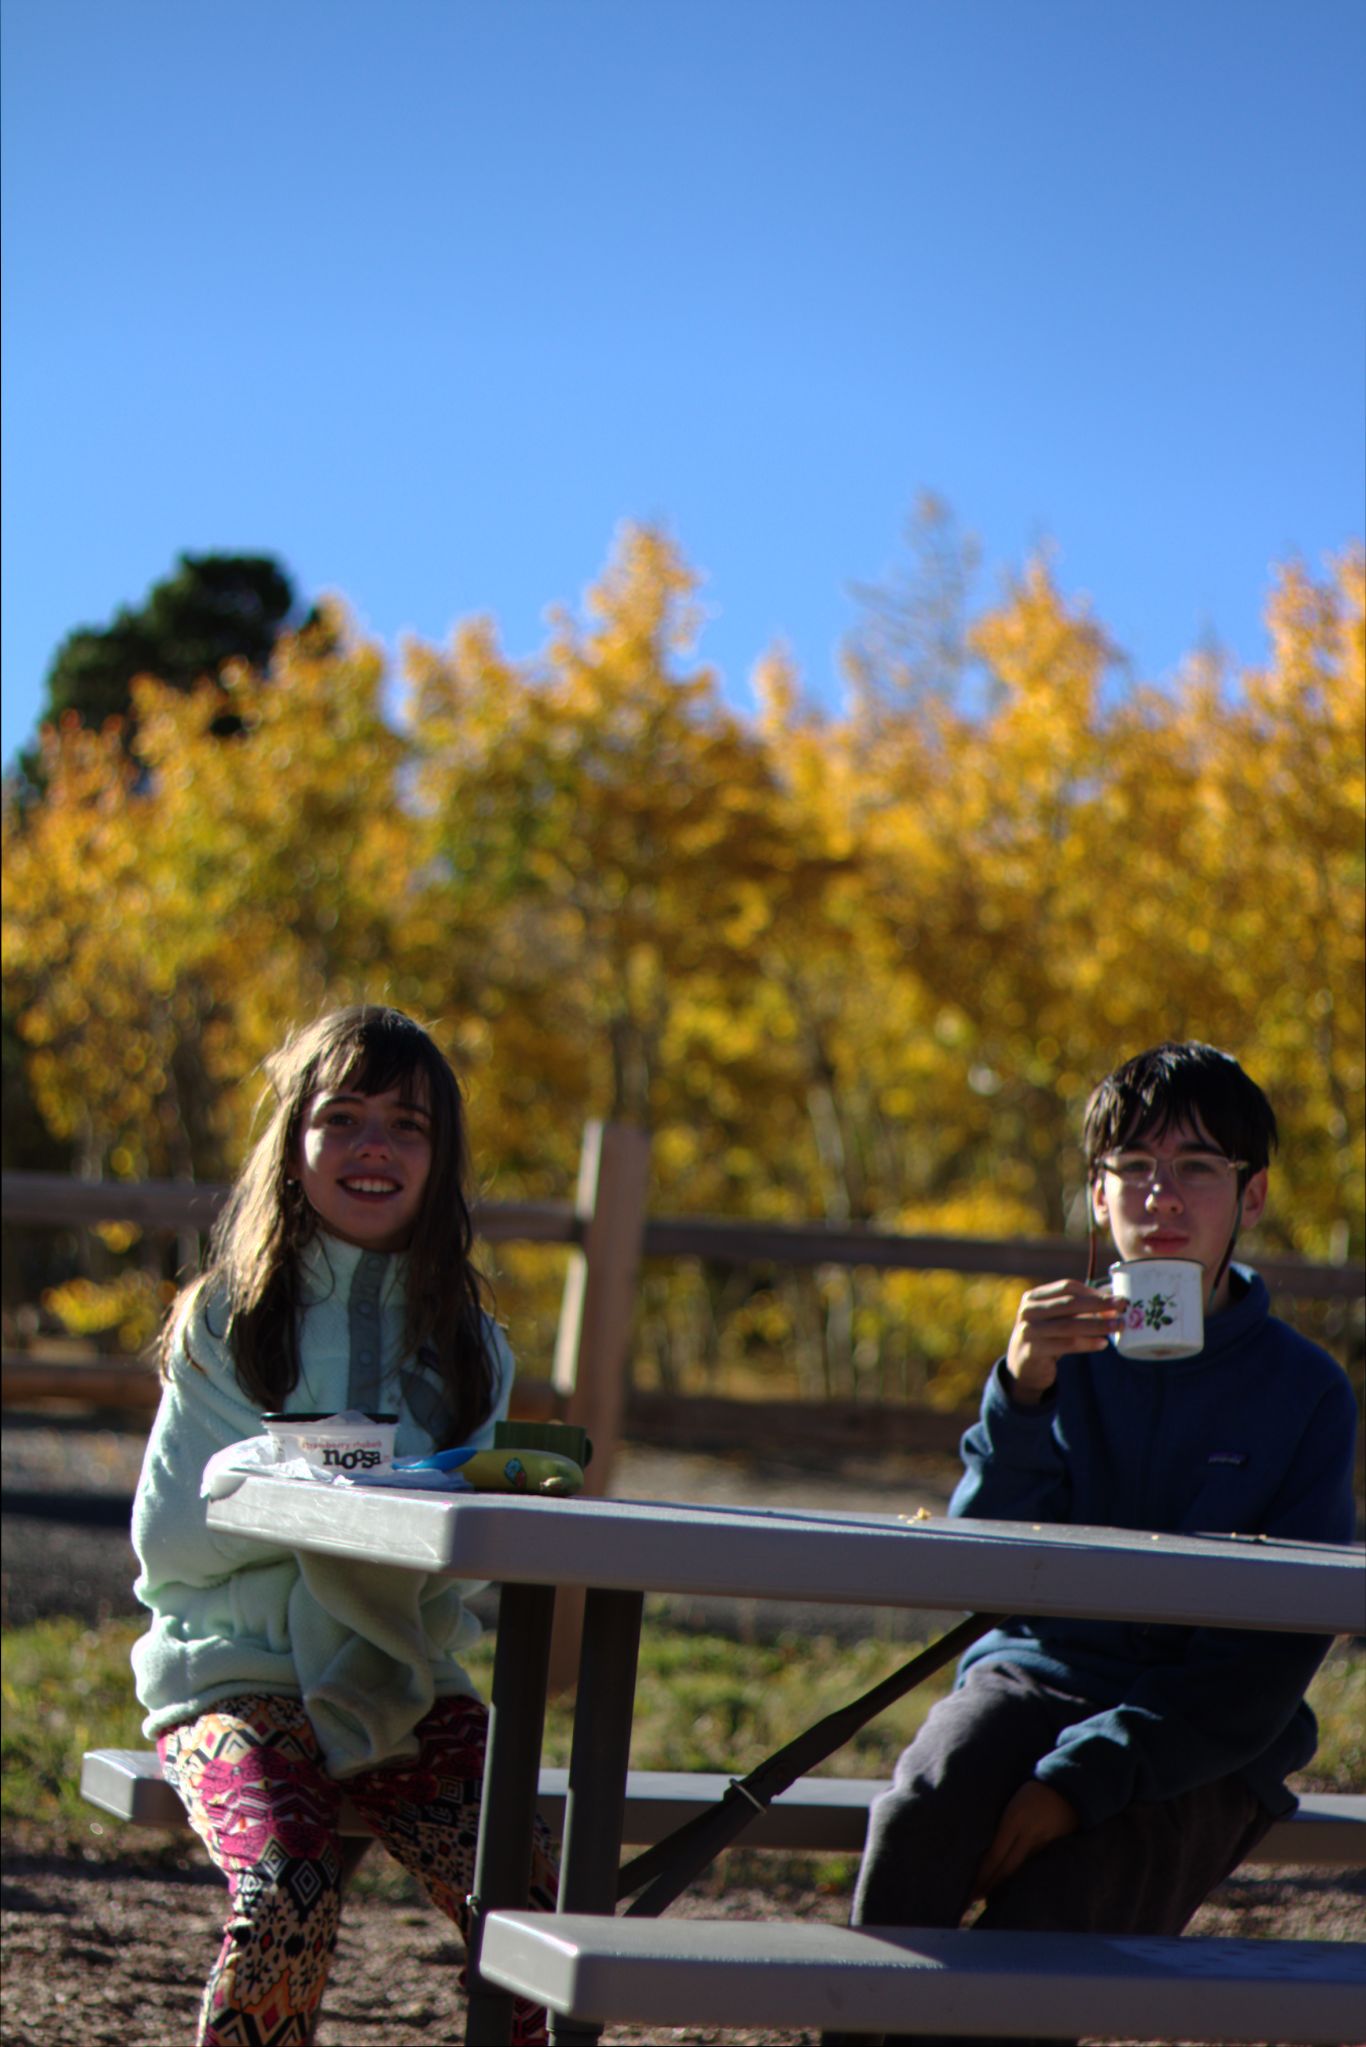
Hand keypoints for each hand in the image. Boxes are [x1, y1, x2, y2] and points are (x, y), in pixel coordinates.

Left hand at [972, 1780, 1078, 1896]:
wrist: (1067, 1787)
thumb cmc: (1031, 1790)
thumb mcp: (1011, 1801)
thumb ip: (1000, 1822)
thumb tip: (981, 1843)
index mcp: (1013, 1820)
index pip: (994, 1856)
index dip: (982, 1875)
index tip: (970, 1888)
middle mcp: (1027, 1835)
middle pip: (1006, 1868)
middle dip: (989, 1885)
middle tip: (973, 1899)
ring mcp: (1041, 1843)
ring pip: (1018, 1869)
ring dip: (1002, 1883)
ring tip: (986, 1896)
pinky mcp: (1051, 1847)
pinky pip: (1031, 1865)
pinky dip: (1018, 1876)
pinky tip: (1009, 1884)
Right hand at [1005, 1279, 1122, 1401]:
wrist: (1023, 1368)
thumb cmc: (1047, 1338)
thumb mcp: (1056, 1319)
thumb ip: (1078, 1309)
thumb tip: (1112, 1300)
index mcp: (1034, 1297)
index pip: (1067, 1287)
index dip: (1093, 1291)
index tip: (1115, 1298)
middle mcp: (1028, 1311)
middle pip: (1070, 1303)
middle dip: (1099, 1304)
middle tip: (1123, 1307)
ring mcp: (1029, 1331)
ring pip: (1070, 1325)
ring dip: (1097, 1324)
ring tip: (1118, 1326)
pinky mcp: (1033, 1351)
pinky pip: (1066, 1344)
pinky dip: (1087, 1343)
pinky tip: (1103, 1343)